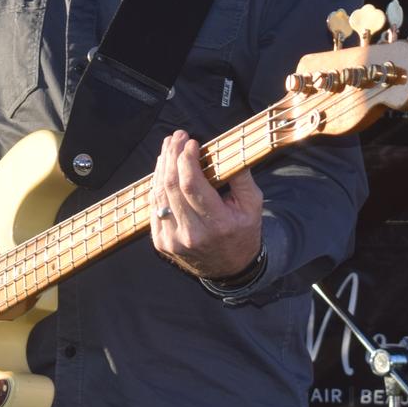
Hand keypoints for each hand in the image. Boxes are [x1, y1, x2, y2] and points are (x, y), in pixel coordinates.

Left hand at [149, 130, 263, 279]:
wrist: (230, 270)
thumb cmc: (242, 232)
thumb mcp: (253, 206)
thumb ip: (241, 177)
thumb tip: (225, 148)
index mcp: (217, 224)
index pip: (191, 185)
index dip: (186, 159)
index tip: (191, 142)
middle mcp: (191, 234)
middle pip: (171, 186)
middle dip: (172, 155)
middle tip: (177, 137)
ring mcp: (172, 240)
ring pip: (158, 194)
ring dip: (162, 166)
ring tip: (169, 147)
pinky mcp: (161, 242)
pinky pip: (154, 206)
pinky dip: (157, 184)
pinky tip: (163, 169)